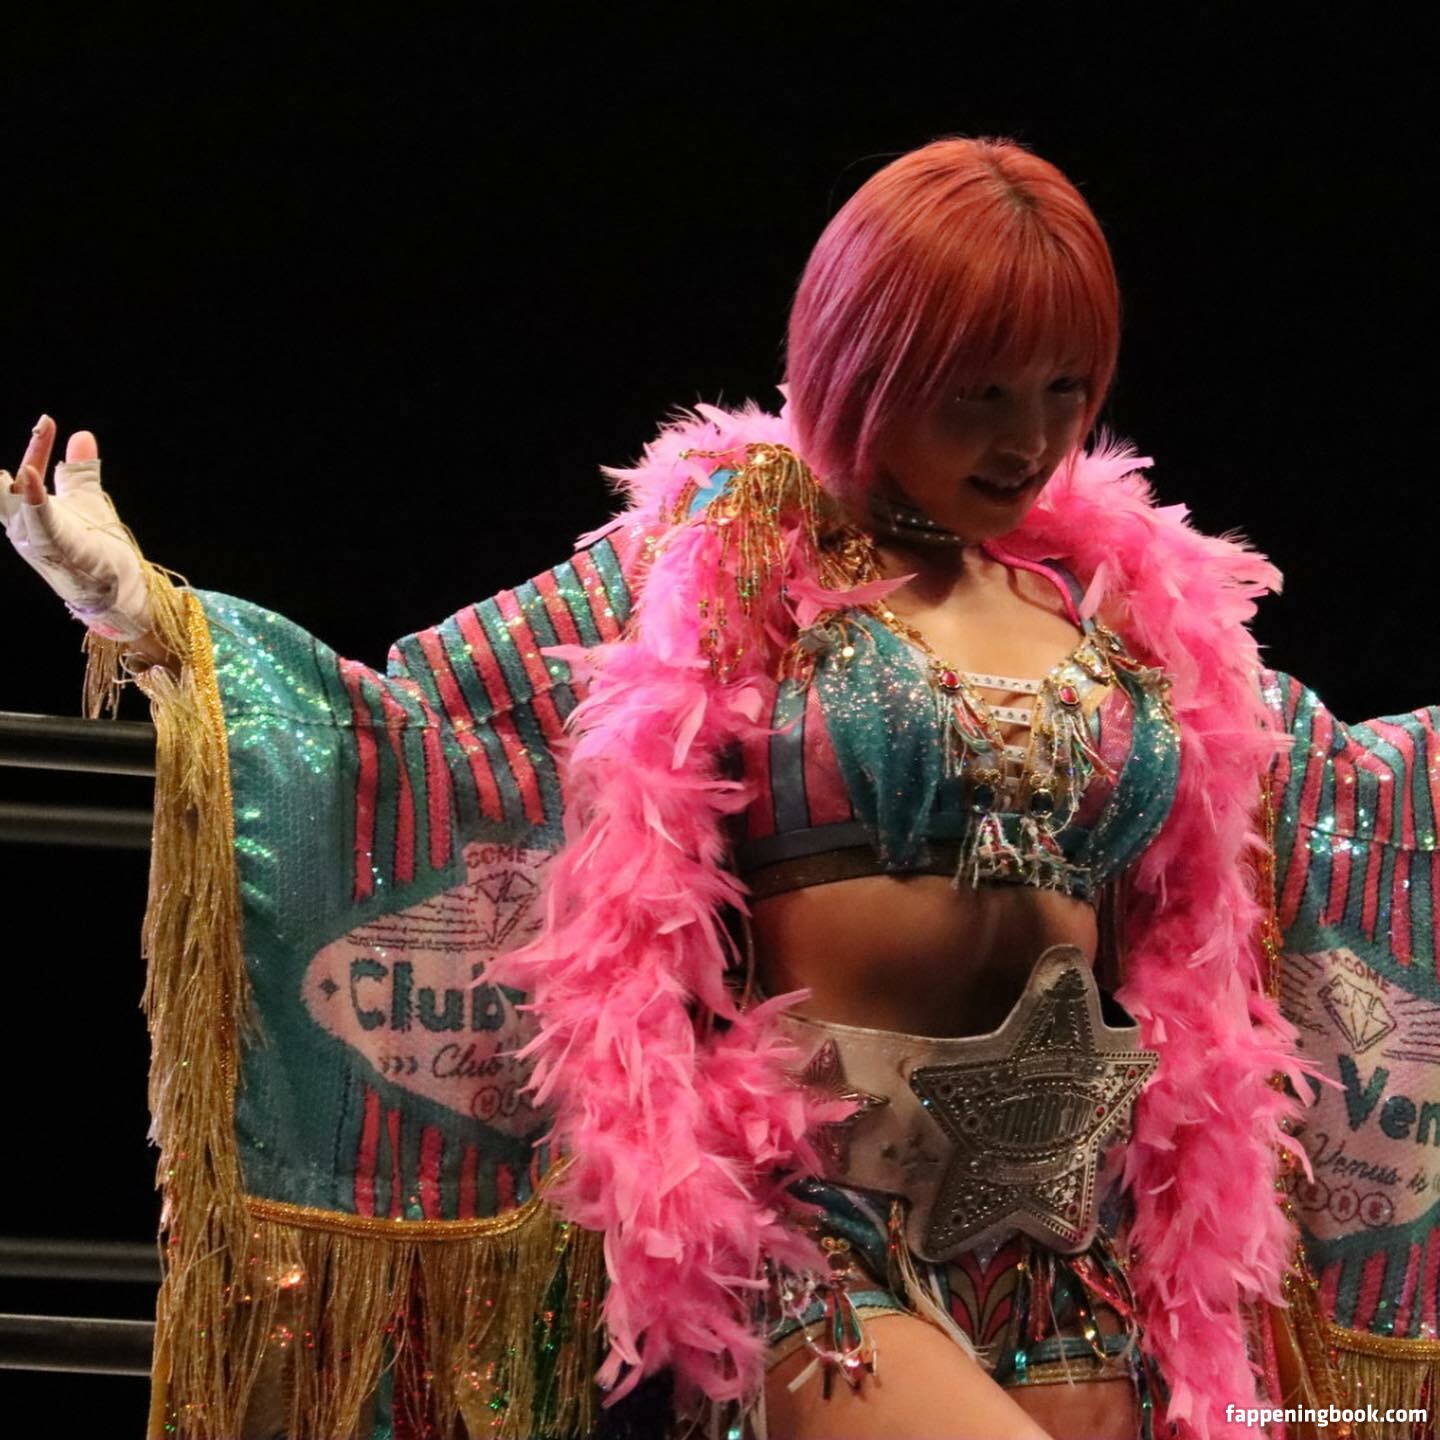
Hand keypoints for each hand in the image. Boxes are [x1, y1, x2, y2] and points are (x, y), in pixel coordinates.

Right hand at [1, 415, 154, 641]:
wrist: (117, 586)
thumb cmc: (96, 545)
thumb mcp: (86, 499)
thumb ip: (79, 470)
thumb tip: (81, 435)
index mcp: (28, 512)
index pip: (25, 472)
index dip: (38, 444)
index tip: (48, 421)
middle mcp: (25, 527)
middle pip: (4, 490)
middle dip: (1, 475)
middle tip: (29, 437)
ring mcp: (37, 541)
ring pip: (13, 507)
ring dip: (15, 484)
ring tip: (22, 462)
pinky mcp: (56, 550)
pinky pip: (39, 522)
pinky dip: (33, 500)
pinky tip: (30, 476)